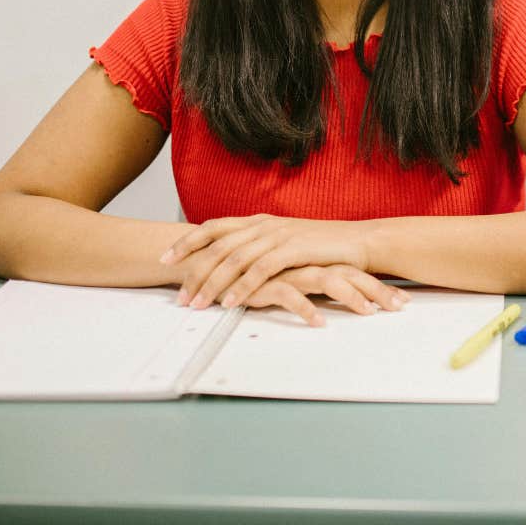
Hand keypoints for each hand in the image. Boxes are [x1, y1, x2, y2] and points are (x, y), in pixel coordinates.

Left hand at [160, 214, 374, 311]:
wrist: (359, 242)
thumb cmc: (324, 248)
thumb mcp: (286, 244)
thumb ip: (260, 250)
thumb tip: (232, 266)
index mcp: (259, 221)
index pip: (214, 227)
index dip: (188, 241)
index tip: (166, 258)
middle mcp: (264, 224)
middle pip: (218, 244)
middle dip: (193, 270)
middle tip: (179, 295)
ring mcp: (279, 234)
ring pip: (235, 258)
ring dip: (213, 283)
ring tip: (198, 304)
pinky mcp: (294, 248)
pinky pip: (260, 269)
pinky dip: (242, 286)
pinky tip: (230, 302)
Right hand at [241, 264, 409, 326]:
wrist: (213, 260)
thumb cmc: (251, 273)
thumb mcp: (288, 275)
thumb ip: (310, 281)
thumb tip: (338, 296)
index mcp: (313, 260)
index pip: (353, 269)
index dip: (378, 285)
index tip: (401, 301)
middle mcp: (304, 262)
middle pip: (348, 273)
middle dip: (377, 290)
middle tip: (400, 307)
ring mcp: (287, 270)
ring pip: (326, 280)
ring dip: (349, 296)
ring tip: (368, 312)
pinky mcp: (265, 282)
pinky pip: (289, 295)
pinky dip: (306, 309)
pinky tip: (320, 322)